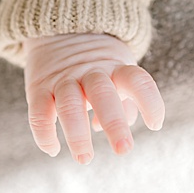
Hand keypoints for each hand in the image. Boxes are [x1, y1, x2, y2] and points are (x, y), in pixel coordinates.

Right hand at [21, 33, 164, 163]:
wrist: (60, 33)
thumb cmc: (100, 67)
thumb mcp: (119, 75)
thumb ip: (126, 102)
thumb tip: (124, 125)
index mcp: (116, 69)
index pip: (138, 81)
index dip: (150, 102)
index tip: (155, 125)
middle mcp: (91, 73)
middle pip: (103, 94)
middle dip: (114, 123)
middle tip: (124, 150)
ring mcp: (63, 80)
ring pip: (69, 105)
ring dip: (77, 135)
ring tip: (85, 159)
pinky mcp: (38, 88)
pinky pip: (38, 113)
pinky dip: (44, 134)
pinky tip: (53, 150)